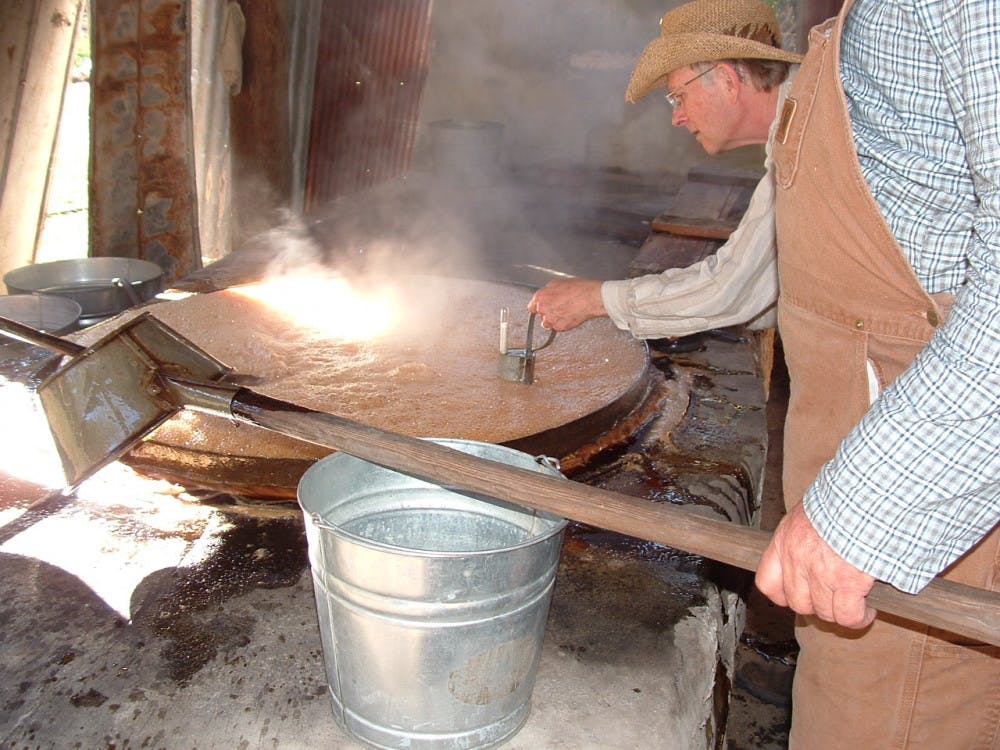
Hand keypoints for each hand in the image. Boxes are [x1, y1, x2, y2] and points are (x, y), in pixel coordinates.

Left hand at [527, 279, 606, 331]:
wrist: (590, 298)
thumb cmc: (577, 289)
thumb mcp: (557, 283)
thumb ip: (546, 292)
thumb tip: (544, 296)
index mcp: (540, 296)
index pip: (532, 307)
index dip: (538, 308)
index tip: (543, 309)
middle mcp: (543, 308)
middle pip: (540, 315)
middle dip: (548, 313)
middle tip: (559, 308)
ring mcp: (550, 319)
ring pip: (547, 324)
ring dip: (553, 320)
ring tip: (565, 312)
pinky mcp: (559, 327)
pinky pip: (557, 328)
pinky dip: (562, 324)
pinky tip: (569, 316)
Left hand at [755, 503, 877, 628]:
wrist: (863, 494)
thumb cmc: (842, 496)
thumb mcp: (810, 510)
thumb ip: (806, 532)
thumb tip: (818, 542)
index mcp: (785, 541)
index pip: (767, 582)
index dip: (782, 595)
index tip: (796, 596)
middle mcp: (797, 560)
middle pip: (798, 602)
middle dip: (817, 605)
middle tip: (834, 599)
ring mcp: (821, 574)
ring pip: (824, 612)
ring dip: (840, 613)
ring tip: (855, 605)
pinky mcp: (848, 583)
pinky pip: (848, 615)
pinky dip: (859, 618)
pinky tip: (867, 610)